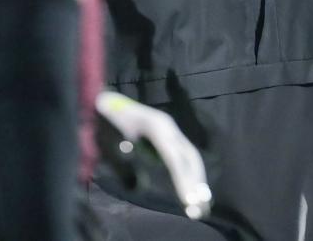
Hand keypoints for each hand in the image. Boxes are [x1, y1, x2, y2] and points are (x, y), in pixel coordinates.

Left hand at [96, 91, 211, 219]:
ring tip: (202, 206)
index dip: (182, 178)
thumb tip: (133, 172)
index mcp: (156, 126)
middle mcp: (169, 128)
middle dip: (196, 183)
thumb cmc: (110, 118)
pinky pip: (186, 157)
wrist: (112, 103)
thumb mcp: (112, 134)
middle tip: (199, 209)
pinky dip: (193, 174)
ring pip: (191, 157)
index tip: (188, 200)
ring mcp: (171, 132)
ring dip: (198, 181)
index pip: (173, 157)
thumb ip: (121, 153)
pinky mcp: (170, 138)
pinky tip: (195, 192)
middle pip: (189, 157)